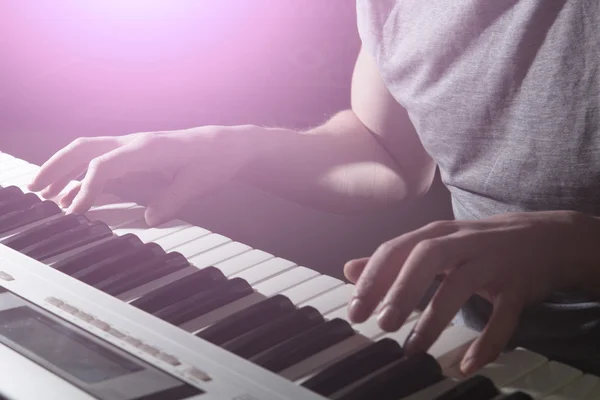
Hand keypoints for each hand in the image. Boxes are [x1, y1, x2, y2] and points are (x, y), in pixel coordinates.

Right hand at [28, 126, 256, 225]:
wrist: (225, 145)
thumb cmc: (214, 159)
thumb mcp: (199, 182)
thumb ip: (173, 199)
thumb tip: (150, 219)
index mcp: (149, 148)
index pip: (105, 164)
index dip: (86, 187)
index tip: (75, 211)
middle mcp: (134, 143)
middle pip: (84, 149)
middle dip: (56, 167)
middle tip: (34, 191)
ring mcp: (132, 148)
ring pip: (87, 153)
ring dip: (63, 170)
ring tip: (42, 194)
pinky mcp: (134, 157)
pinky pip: (100, 163)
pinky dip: (81, 178)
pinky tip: (72, 196)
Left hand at [343, 211, 588, 374]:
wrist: (547, 238)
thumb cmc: (479, 244)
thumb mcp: (434, 244)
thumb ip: (393, 258)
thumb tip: (349, 269)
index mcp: (436, 233)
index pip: (395, 249)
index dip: (373, 279)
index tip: (355, 311)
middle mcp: (461, 242)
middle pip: (426, 257)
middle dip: (401, 290)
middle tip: (383, 324)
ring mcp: (492, 261)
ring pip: (461, 285)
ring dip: (434, 319)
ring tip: (413, 349)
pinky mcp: (518, 285)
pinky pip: (503, 315)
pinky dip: (486, 342)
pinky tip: (467, 365)